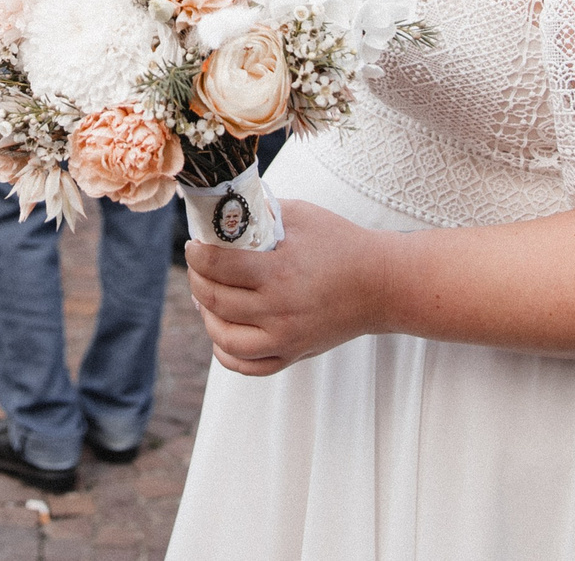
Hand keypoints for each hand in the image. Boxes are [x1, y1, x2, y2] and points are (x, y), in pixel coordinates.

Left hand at [182, 199, 387, 376]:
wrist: (381, 284)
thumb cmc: (342, 244)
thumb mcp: (302, 215)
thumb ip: (262, 211)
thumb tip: (224, 208)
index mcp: (280, 271)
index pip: (218, 266)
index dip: (196, 255)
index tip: (193, 245)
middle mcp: (279, 309)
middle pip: (215, 300)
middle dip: (196, 279)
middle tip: (197, 265)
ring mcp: (286, 337)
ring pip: (224, 338)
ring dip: (206, 315)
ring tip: (205, 297)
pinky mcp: (294, 353)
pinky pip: (248, 366)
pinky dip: (226, 352)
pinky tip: (222, 332)